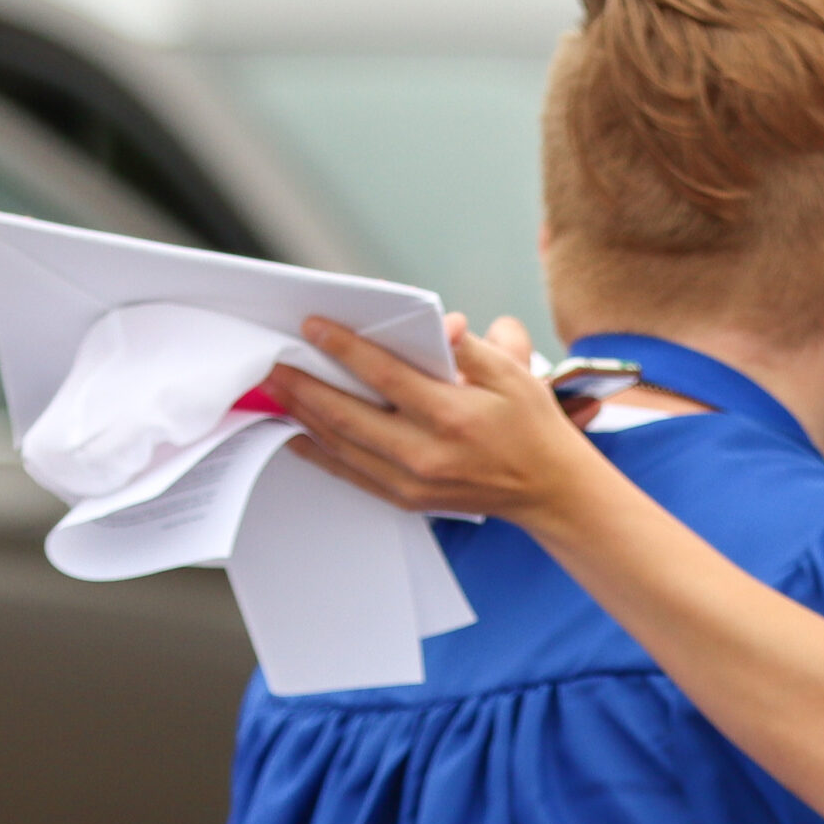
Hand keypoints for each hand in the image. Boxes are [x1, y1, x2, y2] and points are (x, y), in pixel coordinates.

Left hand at [266, 315, 595, 525]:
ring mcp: (415, 482)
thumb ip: (470, 346)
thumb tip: (440, 324)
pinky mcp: (409, 499)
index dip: (344, 347)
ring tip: (276, 391)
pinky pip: (351, 474)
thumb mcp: (515, 374)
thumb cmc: (534, 428)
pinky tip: (296, 433)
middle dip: (304, 386)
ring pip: (342, 445)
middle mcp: (428, 453)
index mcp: (454, 416)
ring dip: (304, 416)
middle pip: (349, 414)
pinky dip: (319, 453)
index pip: (385, 374)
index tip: (313, 326)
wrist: (551, 491)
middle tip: (272, 362)